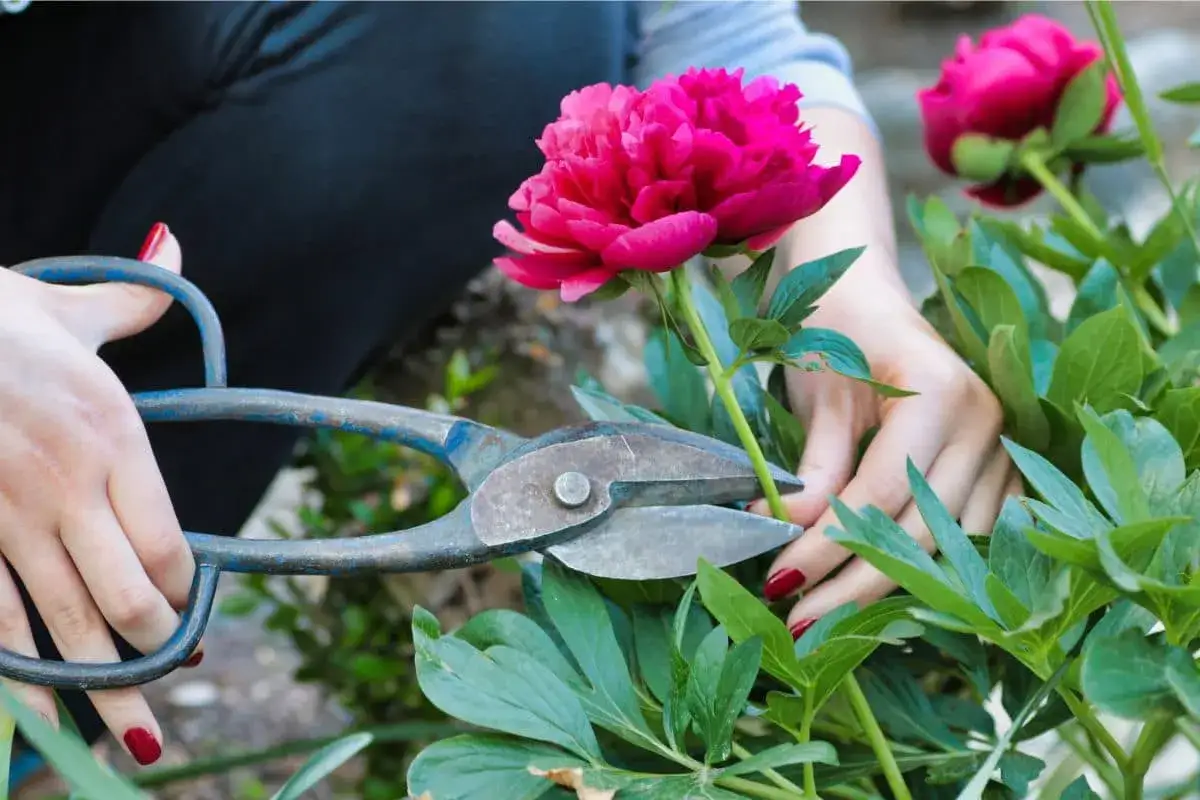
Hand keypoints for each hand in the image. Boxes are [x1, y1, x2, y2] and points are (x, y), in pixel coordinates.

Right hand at [0, 225, 195, 765]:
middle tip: (167, 675)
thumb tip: (172, 247)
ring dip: (100, 691)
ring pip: (64, 626)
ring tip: (131, 741)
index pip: (170, 544)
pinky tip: (39, 715)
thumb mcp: (66, 308)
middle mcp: (67, 487)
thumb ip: (132, 300)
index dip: (187, 593)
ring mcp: (4, 518)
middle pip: (129, 601)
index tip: (191, 612)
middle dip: (153, 653)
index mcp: (112, 436)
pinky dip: (17, 673)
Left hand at [753, 260, 1019, 635]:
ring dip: (890, 584)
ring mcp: (1003, 446)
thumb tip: (788, 534)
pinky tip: (877, 588)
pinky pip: (971, 534)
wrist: (864, 291)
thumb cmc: (832, 329)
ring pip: (952, 544)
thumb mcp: (816, 395)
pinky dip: (925, 566)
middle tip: (800, 618)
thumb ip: (813, 469)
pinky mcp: (1002, 467)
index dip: (829, 545)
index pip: (882, 493)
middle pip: (923, 531)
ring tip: (830, 612)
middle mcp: (986, 421)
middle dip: (856, 582)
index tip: (781, 581)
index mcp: (939, 391)